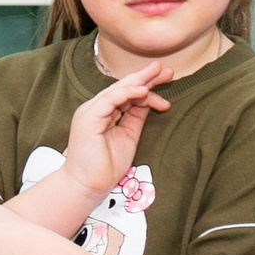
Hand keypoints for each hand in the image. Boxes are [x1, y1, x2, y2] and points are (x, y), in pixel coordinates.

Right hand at [53, 63, 168, 201]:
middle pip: (123, 87)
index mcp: (103, 113)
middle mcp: (95, 109)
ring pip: (117, 90)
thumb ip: (136, 117)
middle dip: (146, 77)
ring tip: (159, 74)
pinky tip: (143, 90)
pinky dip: (127, 93)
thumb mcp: (128, 136)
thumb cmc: (105, 166)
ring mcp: (90, 112)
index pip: (126, 94)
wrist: (87, 186)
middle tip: (166, 69)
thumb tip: (150, 100)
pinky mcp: (88, 118)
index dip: (147, 86)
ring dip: (140, 82)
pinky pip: (109, 100)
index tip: (166, 80)